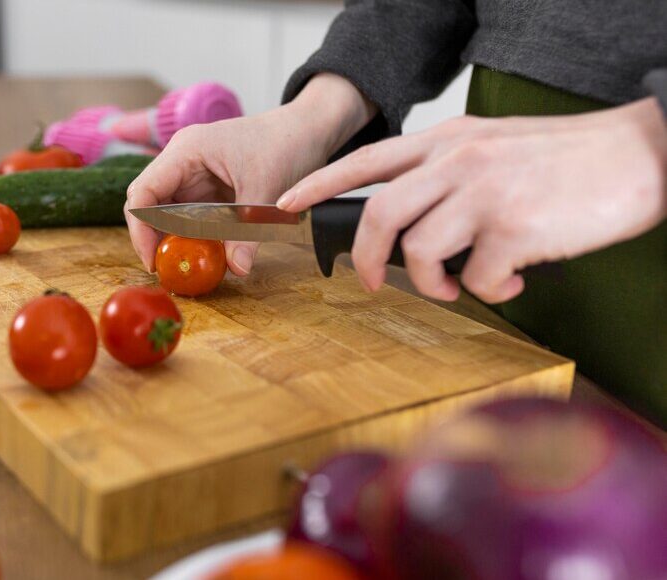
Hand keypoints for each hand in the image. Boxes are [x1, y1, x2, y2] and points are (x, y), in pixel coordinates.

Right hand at [126, 73, 375, 274]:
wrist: (306, 129)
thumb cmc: (285, 144)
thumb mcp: (266, 191)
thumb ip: (247, 232)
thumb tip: (238, 269)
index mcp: (186, 151)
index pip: (143, 192)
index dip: (141, 229)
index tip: (154, 261)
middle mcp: (181, 160)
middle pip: (148, 203)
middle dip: (153, 238)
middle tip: (167, 269)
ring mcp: (191, 173)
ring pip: (165, 212)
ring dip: (173, 238)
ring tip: (186, 264)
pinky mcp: (204, 186)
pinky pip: (187, 215)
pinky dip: (191, 235)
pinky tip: (204, 252)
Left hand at [277, 98, 666, 302]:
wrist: (640, 156)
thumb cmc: (567, 158)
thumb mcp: (495, 147)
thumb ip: (449, 173)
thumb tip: (416, 224)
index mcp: (448, 142)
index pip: (366, 160)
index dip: (319, 185)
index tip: (286, 206)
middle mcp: (457, 163)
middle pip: (379, 214)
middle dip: (366, 257)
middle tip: (373, 282)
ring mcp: (483, 194)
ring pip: (421, 251)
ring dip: (436, 282)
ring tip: (461, 285)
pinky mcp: (513, 229)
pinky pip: (476, 278)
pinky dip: (489, 291)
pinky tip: (513, 283)